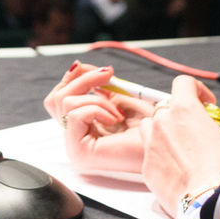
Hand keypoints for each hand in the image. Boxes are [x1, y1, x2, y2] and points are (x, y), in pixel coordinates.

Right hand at [43, 62, 153, 177]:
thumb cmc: (147, 125)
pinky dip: (97, 109)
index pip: (57, 99)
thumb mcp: (116, 96)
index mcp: (80, 128)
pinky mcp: (79, 152)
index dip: (74, 78)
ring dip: (96, 98)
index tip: (100, 71)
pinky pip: (75, 115)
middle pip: (56, 98)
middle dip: (83, 79)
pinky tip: (115, 120)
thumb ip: (94, 84)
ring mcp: (74, 147)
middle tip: (109, 76)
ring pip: (65, 103)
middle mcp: (73, 138)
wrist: (163, 141)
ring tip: (118, 111)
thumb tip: (76, 66)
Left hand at [140, 75, 219, 215]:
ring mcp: (150, 143)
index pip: (183, 83)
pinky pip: (149, 152)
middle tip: (198, 130)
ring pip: (151, 126)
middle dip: (183, 115)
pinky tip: (178, 167)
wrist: (208, 204)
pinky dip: (160, 154)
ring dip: (164, 130)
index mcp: (185, 109)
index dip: (197, 89)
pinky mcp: (146, 166)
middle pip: (168, 106)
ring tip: (183, 146)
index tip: (207, 103)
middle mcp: (163, 122)